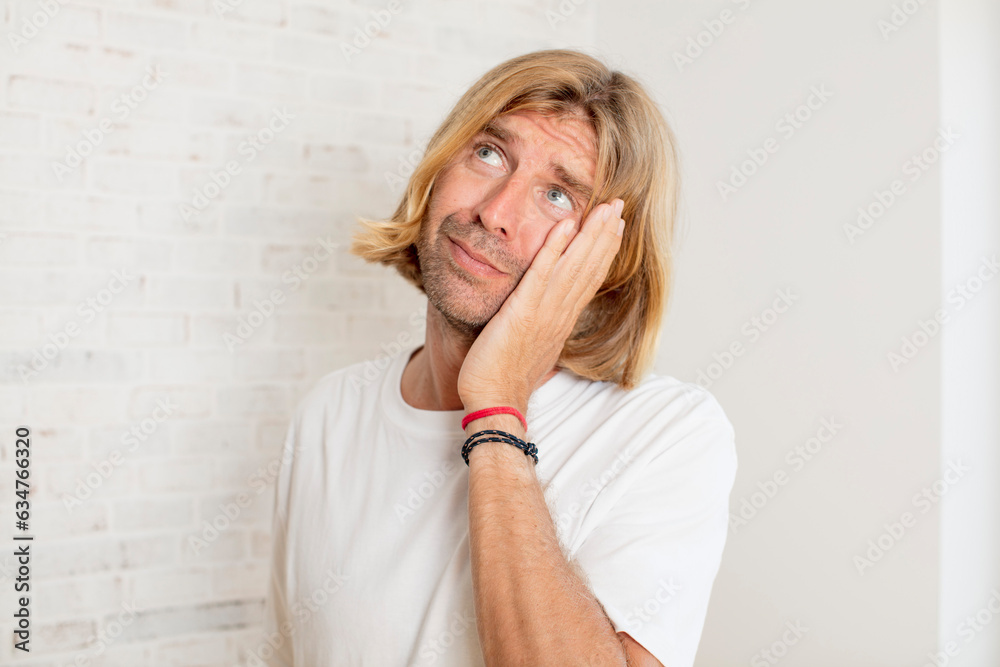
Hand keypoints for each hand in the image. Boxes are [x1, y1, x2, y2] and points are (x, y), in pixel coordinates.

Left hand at [457, 198, 625, 413]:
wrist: (496, 401)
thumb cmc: (504, 378)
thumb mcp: (530, 347)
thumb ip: (540, 327)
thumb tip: (542, 319)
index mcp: (561, 320)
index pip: (588, 279)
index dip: (603, 251)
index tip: (615, 228)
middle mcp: (559, 313)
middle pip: (589, 267)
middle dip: (606, 234)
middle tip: (619, 206)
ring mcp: (544, 312)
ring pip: (575, 266)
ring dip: (592, 234)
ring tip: (607, 207)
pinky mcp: (524, 311)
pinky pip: (542, 274)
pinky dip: (555, 248)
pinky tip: (566, 224)